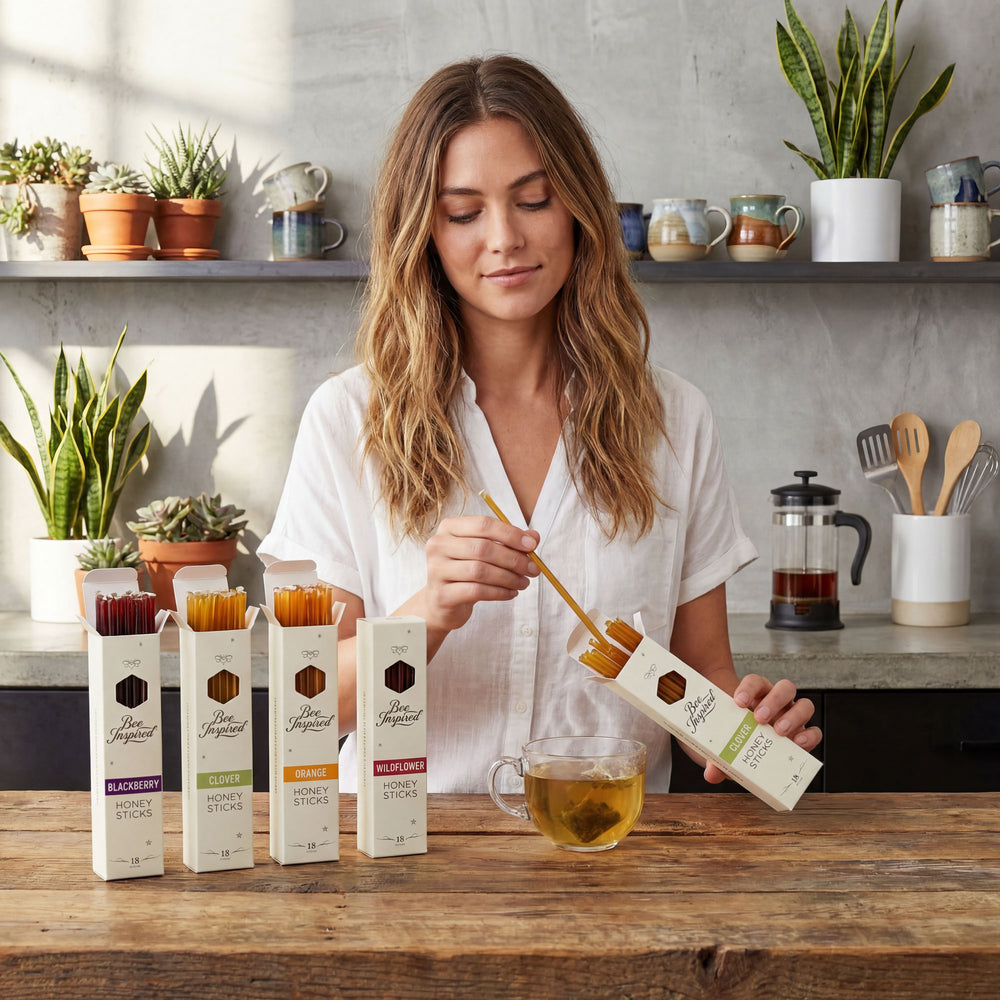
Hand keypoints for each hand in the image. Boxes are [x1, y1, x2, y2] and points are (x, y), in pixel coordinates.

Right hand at [418, 514, 540, 634]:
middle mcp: (438, 545)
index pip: (483, 524)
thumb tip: (534, 537)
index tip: (532, 545)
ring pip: (480, 571)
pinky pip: (476, 591)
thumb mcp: (485, 553)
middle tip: (532, 569)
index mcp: (449, 528)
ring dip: (508, 577)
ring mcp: (436, 570)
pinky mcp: (441, 594)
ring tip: (523, 582)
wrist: (441, 603)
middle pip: (483, 548)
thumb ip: (508, 542)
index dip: (510, 534)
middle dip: (513, 559)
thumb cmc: (465, 572)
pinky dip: (499, 592)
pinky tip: (511, 593)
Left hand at [703, 674, 821, 784]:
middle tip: (759, 718)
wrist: (749, 749)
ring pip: (805, 704)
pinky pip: (815, 732)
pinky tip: (798, 744)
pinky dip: (810, 736)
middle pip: (785, 688)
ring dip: (793, 716)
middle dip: (773, 701)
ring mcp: (794, 717)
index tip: (738, 701)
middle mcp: (778, 702)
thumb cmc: (737, 740)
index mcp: (757, 696)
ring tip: (778, 732)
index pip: (756, 682)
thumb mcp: (725, 746)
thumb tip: (711, 774)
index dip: (749, 688)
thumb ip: (717, 758)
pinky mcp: (805, 735)